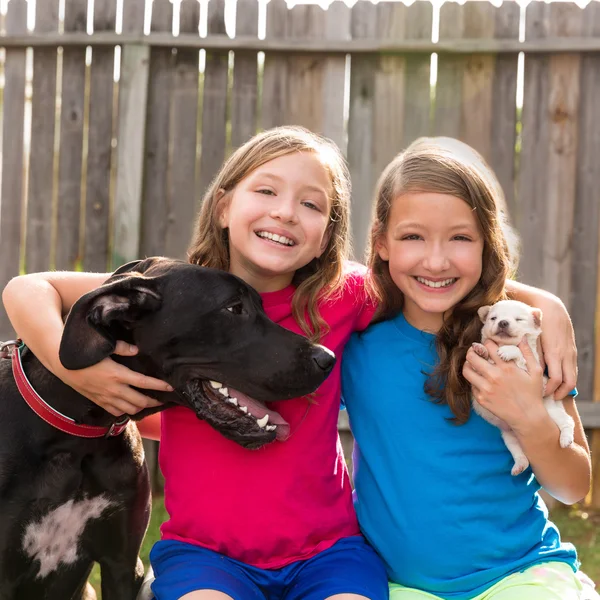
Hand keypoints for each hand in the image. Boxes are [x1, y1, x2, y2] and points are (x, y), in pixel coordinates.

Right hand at [56, 341, 171, 416]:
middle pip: (140, 401)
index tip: (171, 387)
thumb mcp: (104, 347)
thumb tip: (137, 350)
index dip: (159, 386)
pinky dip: (126, 411)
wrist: (63, 366)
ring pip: (130, 409)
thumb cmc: (85, 355)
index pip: (144, 383)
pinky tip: (132, 407)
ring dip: (142, 408)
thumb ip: (123, 348)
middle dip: (154, 401)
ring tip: (151, 403)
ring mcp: (106, 398)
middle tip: (164, 399)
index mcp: (118, 375)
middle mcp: (114, 390)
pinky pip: (116, 412)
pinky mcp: (99, 402)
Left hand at [463, 339, 545, 431]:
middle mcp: (494, 376)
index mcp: (507, 367)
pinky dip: (473, 380)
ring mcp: (486, 388)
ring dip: (468, 365)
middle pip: (472, 356)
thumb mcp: (536, 371)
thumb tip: (522, 337)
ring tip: (473, 364)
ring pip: (467, 370)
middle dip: (472, 351)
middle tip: (475, 352)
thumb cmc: (533, 394)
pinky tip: (480, 379)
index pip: (488, 346)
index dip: (487, 343)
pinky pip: (471, 384)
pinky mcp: (481, 398)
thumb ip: (528, 353)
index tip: (488, 345)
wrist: (528, 418)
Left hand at [536, 296, 577, 399]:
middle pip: (569, 381)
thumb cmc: (539, 323)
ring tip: (555, 394)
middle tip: (550, 398)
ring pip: (573, 376)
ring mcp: (571, 353)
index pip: (556, 378)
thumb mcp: (533, 338)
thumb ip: (531, 353)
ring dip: (565, 387)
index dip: (549, 389)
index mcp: (554, 352)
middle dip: (561, 392)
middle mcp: (565, 355)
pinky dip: (567, 378)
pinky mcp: (572, 351)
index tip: (540, 394)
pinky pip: (573, 369)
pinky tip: (558, 382)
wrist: (552, 308)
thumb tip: (527, 368)